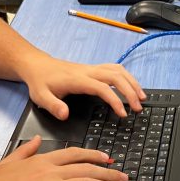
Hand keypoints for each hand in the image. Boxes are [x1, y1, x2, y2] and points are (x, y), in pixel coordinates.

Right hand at [0, 137, 131, 180]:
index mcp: (40, 161)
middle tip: (124, 178)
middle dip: (110, 173)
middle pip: (87, 169)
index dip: (95, 156)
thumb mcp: (7, 163)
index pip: (75, 154)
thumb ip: (25, 150)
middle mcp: (49, 172)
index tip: (108, 159)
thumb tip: (37, 141)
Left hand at [19, 55, 145, 119]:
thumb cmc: (40, 81)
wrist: (37, 65)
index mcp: (78, 80)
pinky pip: (114, 69)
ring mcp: (91, 68)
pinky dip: (126, 77)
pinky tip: (131, 86)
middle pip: (116, 76)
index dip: (115, 100)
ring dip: (132, 82)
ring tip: (142, 97)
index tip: (123, 113)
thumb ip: (53, 106)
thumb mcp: (41, 96)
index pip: (103, 88)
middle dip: (131, 91)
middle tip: (139, 108)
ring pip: (118, 70)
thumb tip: (65, 115)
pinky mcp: (93, 69)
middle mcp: (88, 71)